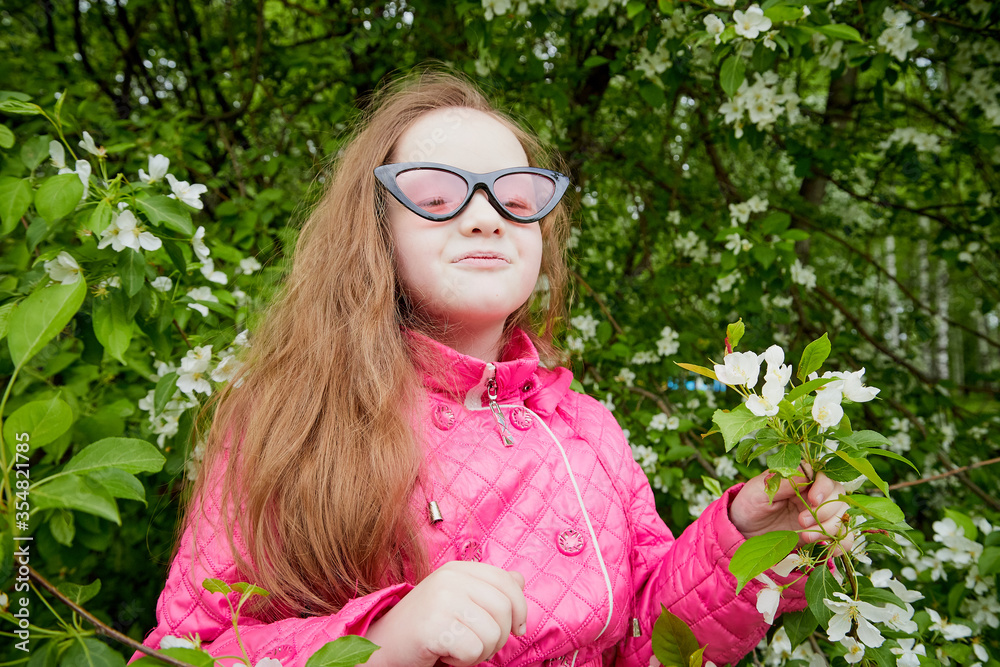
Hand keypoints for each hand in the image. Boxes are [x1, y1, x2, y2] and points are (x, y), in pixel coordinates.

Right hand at [364, 561, 527, 666]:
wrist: (382, 645)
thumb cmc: (425, 627)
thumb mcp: (458, 599)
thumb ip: (488, 589)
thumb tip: (519, 580)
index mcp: (457, 569)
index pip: (507, 582)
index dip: (520, 608)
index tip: (518, 629)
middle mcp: (450, 579)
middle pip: (504, 608)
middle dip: (500, 637)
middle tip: (478, 645)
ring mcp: (441, 600)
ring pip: (493, 633)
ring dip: (480, 652)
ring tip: (457, 649)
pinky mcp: (434, 626)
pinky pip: (473, 650)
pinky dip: (463, 661)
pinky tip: (444, 654)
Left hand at [730, 468, 852, 555]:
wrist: (745, 531)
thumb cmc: (749, 504)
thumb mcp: (759, 491)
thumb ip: (782, 483)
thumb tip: (806, 472)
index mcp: (800, 477)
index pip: (823, 475)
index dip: (823, 487)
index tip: (812, 500)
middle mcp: (814, 493)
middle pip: (837, 496)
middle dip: (824, 511)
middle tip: (802, 521)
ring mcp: (820, 513)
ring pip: (842, 515)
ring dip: (831, 528)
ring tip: (808, 537)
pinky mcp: (822, 531)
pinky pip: (844, 536)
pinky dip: (842, 542)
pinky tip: (829, 549)